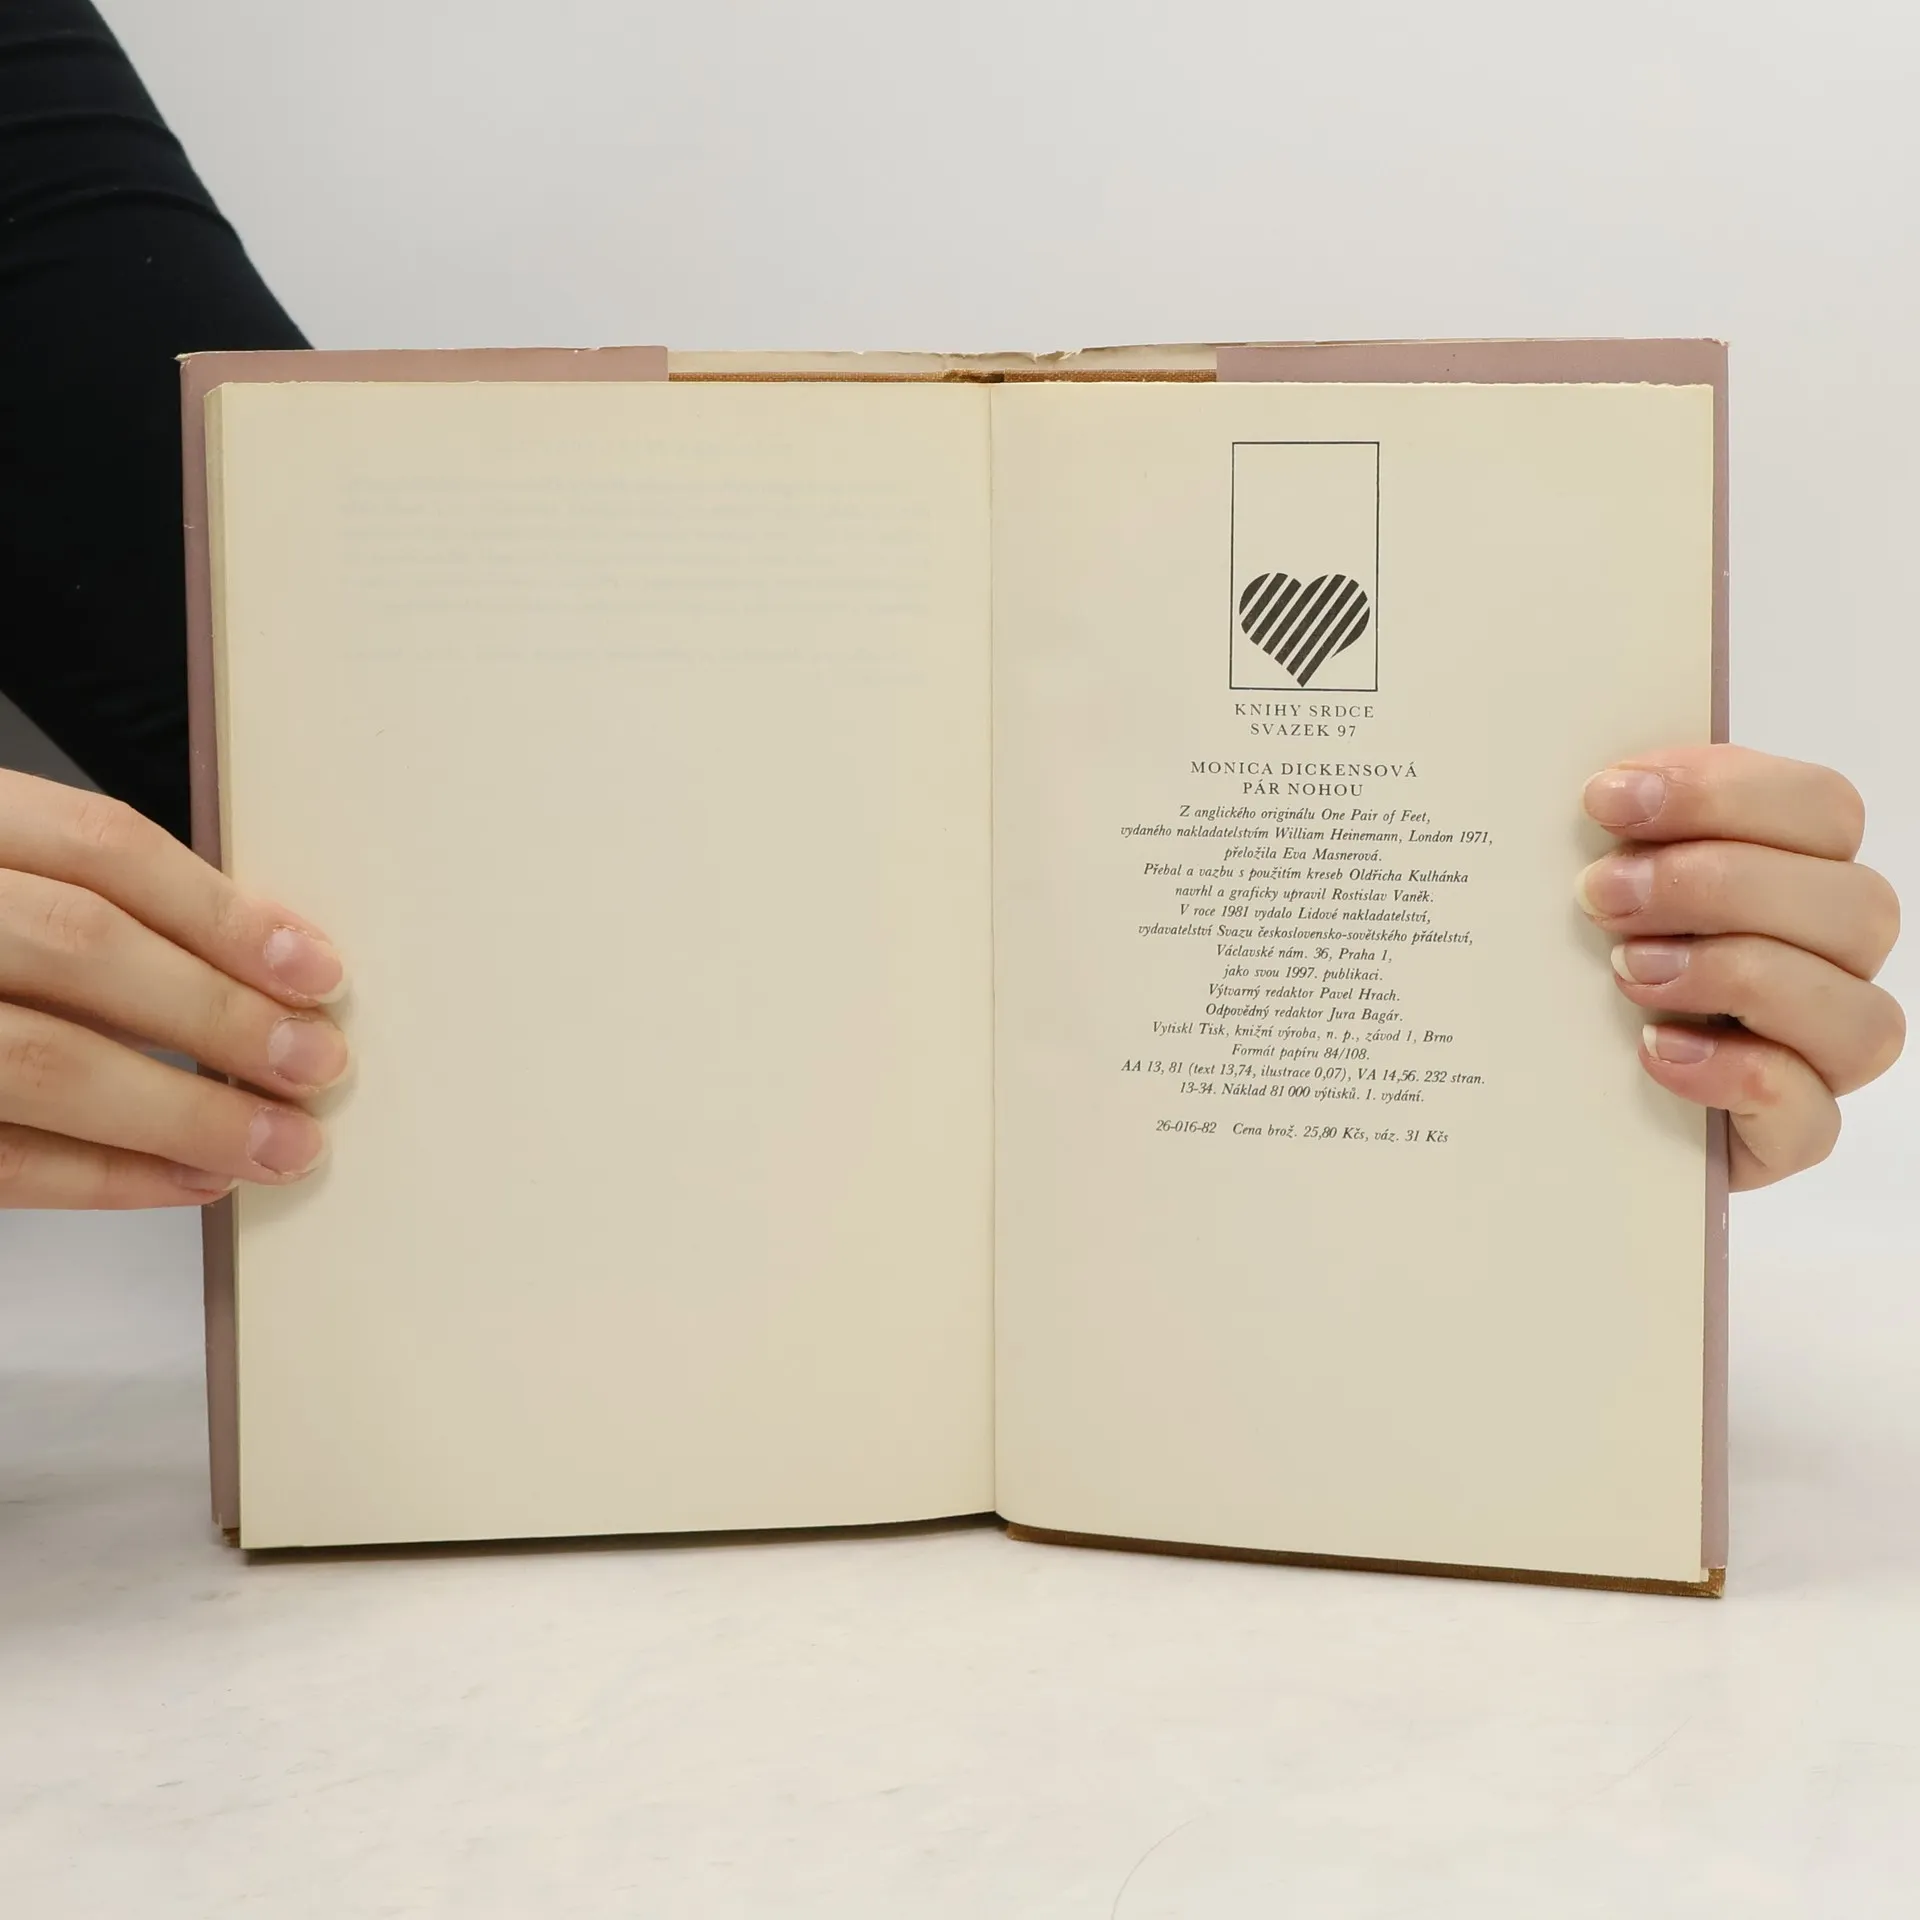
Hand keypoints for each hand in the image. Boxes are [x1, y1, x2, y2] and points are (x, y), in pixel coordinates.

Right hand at [0, 770, 346, 1207]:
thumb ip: (78, 903)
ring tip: (278, 1142)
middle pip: (80, 945)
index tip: (315, 969)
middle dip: (216, 1012)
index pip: (98, 847)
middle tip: (316, 1064)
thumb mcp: (1, 884)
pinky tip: (190, 1179)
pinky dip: (106, 1176)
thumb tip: (254, 965)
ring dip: (182, 1110)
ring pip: (41, 1060)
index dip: (221, 910)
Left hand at [1576, 745, 1902, 1190]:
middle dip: (1719, 884)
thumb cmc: (1574, 965)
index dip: (1722, 793)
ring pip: (1859, 1012)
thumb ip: (1611, 830)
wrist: (1542, 1093)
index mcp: (1797, 874)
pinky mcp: (1788, 1138)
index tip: (1606, 798)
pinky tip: (1653, 1051)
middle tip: (1601, 893)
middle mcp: (1830, 961)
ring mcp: (1820, 1055)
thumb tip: (1590, 780)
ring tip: (1626, 973)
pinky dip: (1734, 1074)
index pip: (1821, 809)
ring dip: (1736, 976)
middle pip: (1854, 905)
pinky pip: (1810, 1114)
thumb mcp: (1588, 885)